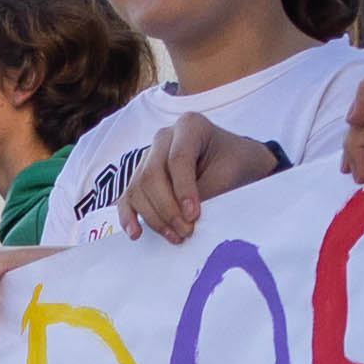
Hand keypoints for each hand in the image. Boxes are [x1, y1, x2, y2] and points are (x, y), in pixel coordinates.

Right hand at [118, 109, 280, 243]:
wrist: (236, 163)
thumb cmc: (235, 164)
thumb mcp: (227, 174)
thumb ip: (204, 192)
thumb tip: (182, 218)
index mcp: (189, 126)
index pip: (177, 159)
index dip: (183, 190)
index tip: (194, 216)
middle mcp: (164, 138)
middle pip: (152, 175)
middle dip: (167, 208)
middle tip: (186, 232)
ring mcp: (149, 156)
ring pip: (138, 188)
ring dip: (154, 218)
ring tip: (175, 237)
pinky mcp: (141, 176)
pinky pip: (128, 197)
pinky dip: (129, 217)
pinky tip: (136, 234)